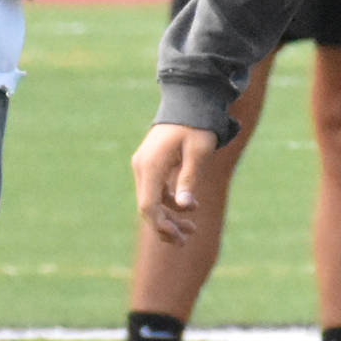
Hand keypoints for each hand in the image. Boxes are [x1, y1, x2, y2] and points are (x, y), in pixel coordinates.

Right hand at [131, 123, 215, 245]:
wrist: (187, 101)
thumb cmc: (196, 126)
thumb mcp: (198, 152)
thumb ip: (189, 178)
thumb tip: (184, 206)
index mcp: (152, 165)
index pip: (148, 205)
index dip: (161, 225)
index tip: (180, 237)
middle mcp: (142, 166)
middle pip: (147, 207)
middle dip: (166, 226)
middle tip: (187, 240)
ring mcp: (144, 165)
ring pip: (150, 200)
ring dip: (168, 216)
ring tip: (191, 229)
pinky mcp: (150, 164)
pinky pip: (155, 190)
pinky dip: (169, 202)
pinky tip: (189, 206)